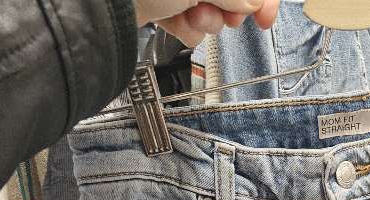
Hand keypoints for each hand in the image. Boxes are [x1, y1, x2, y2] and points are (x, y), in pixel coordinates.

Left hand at [136, 1, 279, 47]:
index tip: (265, 16)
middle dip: (229, 8)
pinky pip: (188, 20)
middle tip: (228, 16)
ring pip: (210, 7)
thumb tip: (253, 2)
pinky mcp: (160, 1)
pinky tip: (176, 22)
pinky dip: (186, 27)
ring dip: (207, 20)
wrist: (105, 2)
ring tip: (193, 17)